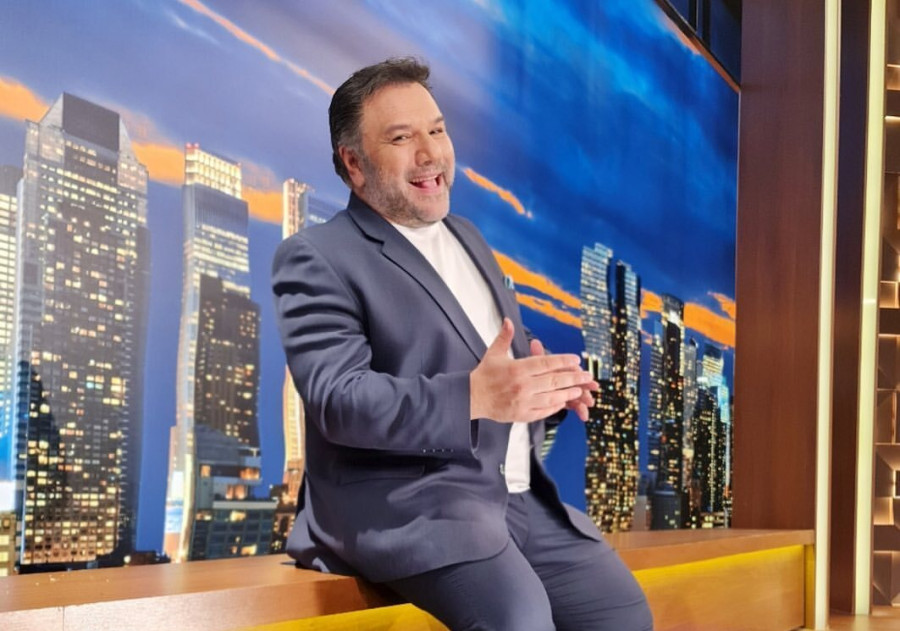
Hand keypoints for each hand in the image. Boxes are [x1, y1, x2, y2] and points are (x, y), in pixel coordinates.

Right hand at [469, 318, 597, 422]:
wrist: (471, 397)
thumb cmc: (484, 375)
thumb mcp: (494, 353)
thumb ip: (505, 337)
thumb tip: (508, 320)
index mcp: (517, 369)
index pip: (546, 363)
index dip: (563, 361)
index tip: (576, 359)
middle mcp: (522, 385)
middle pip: (554, 381)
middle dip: (573, 378)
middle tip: (587, 376)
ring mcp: (523, 401)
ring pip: (552, 397)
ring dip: (568, 393)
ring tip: (579, 390)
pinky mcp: (522, 414)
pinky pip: (544, 411)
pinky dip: (555, 406)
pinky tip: (563, 402)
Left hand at [529, 338, 595, 421]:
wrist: (532, 379)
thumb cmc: (536, 368)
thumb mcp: (535, 362)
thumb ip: (538, 355)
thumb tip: (535, 342)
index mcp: (560, 366)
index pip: (571, 368)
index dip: (578, 373)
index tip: (588, 377)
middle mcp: (566, 376)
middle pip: (576, 382)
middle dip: (584, 390)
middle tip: (590, 398)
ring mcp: (567, 388)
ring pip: (577, 394)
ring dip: (584, 400)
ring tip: (587, 409)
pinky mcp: (566, 398)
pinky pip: (573, 404)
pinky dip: (579, 409)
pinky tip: (583, 417)